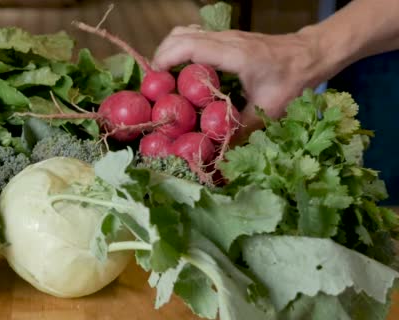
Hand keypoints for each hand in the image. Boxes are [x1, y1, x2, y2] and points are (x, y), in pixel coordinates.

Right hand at [152, 26, 326, 141]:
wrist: (311, 55)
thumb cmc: (293, 80)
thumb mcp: (269, 110)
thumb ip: (242, 131)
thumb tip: (220, 156)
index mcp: (234, 54)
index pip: (189, 46)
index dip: (166, 59)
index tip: (155, 80)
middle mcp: (226, 39)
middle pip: (180, 36)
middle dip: (161, 56)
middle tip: (156, 84)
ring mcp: (225, 36)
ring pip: (185, 32)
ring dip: (169, 51)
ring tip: (165, 78)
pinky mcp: (226, 38)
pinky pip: (194, 37)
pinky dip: (181, 49)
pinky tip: (183, 70)